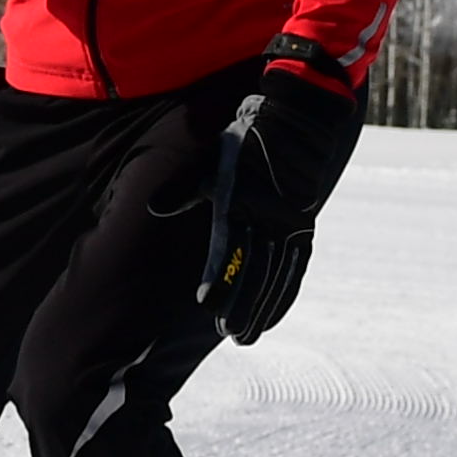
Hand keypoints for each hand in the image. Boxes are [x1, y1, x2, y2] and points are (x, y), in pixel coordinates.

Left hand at [199, 46, 361, 342]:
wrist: (295, 120)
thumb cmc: (243, 141)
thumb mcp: (210, 161)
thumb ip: (183, 189)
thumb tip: (154, 208)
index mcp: (241, 203)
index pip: (229, 250)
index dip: (219, 278)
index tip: (206, 304)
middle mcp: (268, 218)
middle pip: (255, 272)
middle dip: (242, 305)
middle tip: (230, 334)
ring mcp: (289, 225)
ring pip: (276, 276)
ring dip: (263, 308)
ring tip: (248, 336)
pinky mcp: (302, 227)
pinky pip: (296, 268)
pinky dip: (285, 293)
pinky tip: (275, 315)